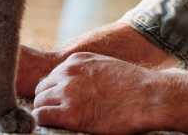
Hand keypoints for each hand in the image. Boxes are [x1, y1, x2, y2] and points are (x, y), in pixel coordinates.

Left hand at [33, 52, 187, 134]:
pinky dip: (44, 123)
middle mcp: (68, 72)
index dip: (54, 92)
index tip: (61, 104)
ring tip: (60, 123)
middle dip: (47, 102)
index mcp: (77, 60)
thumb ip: (86, 73)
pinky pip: (42, 117)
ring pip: (39, 103)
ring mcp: (68, 91)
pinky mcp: (71, 113)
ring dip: (46, 113)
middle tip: (58, 116)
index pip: (51, 76)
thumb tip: (77, 88)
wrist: (148, 96)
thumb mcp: (105, 67)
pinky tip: (57, 128)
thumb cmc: (132, 86)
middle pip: (42, 89)